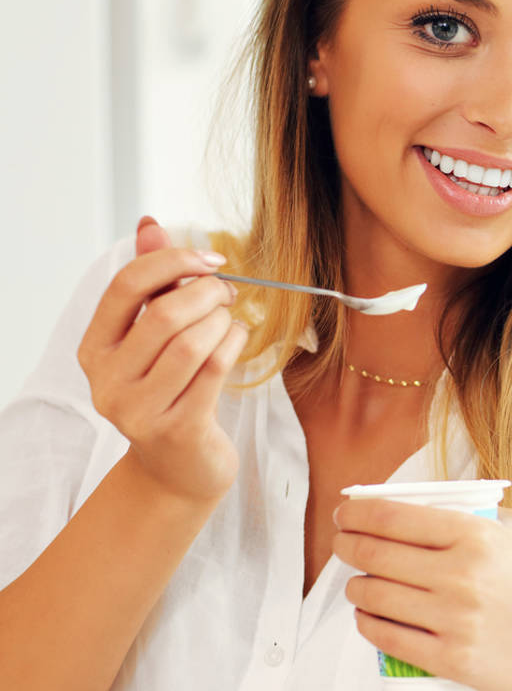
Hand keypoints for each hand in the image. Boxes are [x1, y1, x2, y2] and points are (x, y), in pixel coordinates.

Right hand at [77, 216, 248, 501]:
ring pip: (192, 341)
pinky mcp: (177, 428)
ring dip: (223, 320)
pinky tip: (237, 338)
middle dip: (207, 292)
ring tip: (230, 320)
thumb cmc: (171, 389)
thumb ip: (152, 282)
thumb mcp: (154, 336)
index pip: (126, 286)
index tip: (211, 259)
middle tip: (228, 292)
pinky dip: (234, 342)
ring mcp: (139, 409)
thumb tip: (150, 223)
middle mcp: (108, 380)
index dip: (173, 261)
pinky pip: (215, 368)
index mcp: (95, 348)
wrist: (180, 466)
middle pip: (164, 314)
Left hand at [332, 498, 511, 690]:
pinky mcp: (449, 659)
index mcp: (476, 534)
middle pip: (376, 553)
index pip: (395, 516)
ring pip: (375, 595)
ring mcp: (453, 619)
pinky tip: (365, 614)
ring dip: (354, 585)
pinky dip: (366, 622)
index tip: (345, 513)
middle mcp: (460, 574)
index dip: (358, 513)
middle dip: (346, 545)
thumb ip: (481, 510)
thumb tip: (433, 501)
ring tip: (355, 580)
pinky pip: (387, 637)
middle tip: (341, 543)